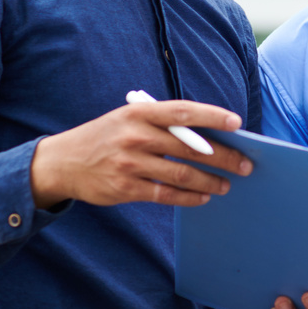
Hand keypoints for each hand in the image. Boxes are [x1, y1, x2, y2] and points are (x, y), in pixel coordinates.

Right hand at [29, 98, 249, 207]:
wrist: (62, 162)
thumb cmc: (108, 137)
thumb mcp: (129, 119)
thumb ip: (163, 124)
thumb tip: (210, 135)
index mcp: (139, 113)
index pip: (183, 111)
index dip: (212, 116)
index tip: (237, 123)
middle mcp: (135, 136)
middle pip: (189, 147)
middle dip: (223, 157)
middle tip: (245, 165)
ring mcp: (129, 163)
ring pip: (181, 174)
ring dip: (209, 181)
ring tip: (226, 185)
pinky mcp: (124, 188)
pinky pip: (165, 195)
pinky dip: (189, 197)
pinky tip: (203, 198)